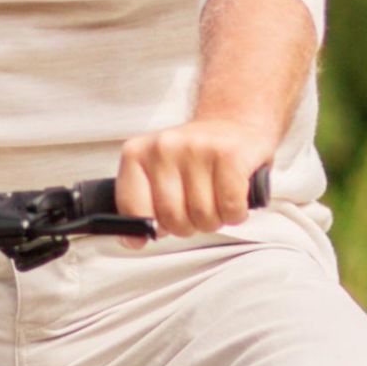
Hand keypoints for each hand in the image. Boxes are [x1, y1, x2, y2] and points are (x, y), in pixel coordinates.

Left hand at [115, 115, 274, 238]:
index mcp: (138, 153)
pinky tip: (234, 198)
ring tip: (216, 201)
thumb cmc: (194, 157)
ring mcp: (197, 148)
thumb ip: (140, 206)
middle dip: (188, 225)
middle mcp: (164, 146)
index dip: (151, 226)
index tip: (161, 226)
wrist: (232, 124)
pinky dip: (235, 213)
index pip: (131, 207)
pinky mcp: (229, 154)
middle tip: (196, 210)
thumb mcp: (157, 174)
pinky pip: (230, 208)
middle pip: (171, 218)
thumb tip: (134, 241)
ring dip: (214, 220)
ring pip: (203, 216)